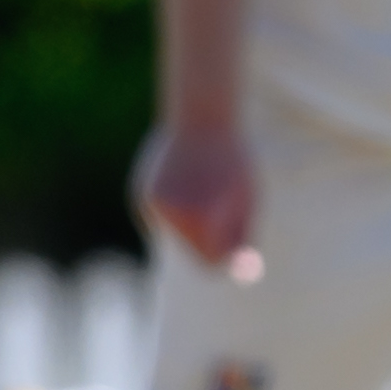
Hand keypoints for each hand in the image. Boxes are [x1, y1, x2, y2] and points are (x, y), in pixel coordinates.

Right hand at [133, 119, 265, 281]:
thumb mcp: (249, 200)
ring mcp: (152, 204)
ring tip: (205, 186)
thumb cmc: (235, 159)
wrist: (202, 117)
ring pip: (175, 234)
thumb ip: (242, 238)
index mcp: (202, 219)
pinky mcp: (141, 195)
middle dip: (209, 238)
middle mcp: (172, 215)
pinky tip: (186, 180)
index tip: (237, 238)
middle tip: (224, 205)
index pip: (212, 261)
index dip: (229, 251)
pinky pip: (162, 217)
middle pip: (192, 250)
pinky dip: (175, 208)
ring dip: (191, 221)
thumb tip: (239, 272)